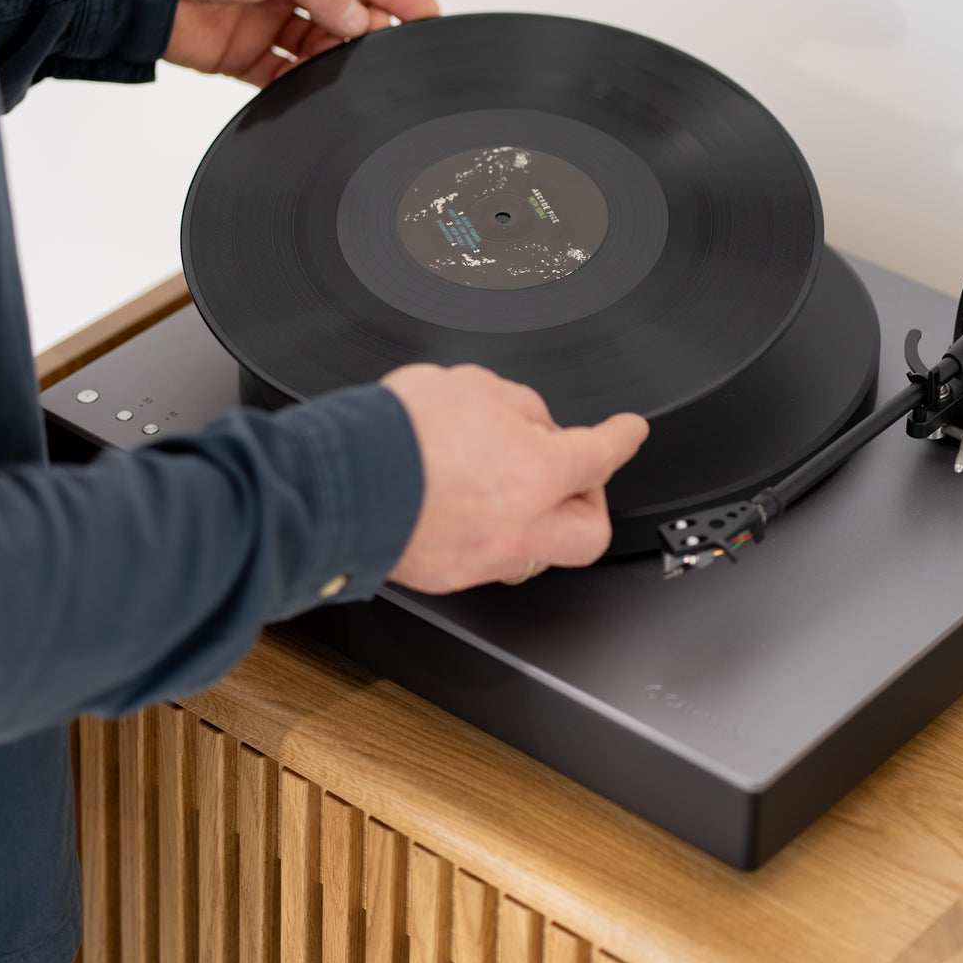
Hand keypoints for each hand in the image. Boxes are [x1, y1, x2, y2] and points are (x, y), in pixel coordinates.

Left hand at [165, 0, 438, 86]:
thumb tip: (363, 21)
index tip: (430, 16)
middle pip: (347, 11)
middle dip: (370, 30)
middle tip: (387, 47)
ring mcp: (268, 17)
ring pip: (321, 47)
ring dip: (337, 59)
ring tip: (350, 68)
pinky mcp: (246, 54)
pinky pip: (286, 75)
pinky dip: (303, 84)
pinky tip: (316, 88)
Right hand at [381, 364, 649, 593]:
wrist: (333, 480)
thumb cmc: (394, 430)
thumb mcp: (471, 386)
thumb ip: (516, 407)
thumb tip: (528, 424)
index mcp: (536, 474)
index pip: (600, 456)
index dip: (621, 439)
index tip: (629, 431)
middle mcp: (519, 528)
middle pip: (590, 532)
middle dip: (590, 501)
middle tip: (572, 473)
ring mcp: (482, 560)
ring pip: (536, 550)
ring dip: (535, 517)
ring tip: (506, 483)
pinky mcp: (446, 576)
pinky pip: (487, 558)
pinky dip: (488, 532)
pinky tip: (465, 505)